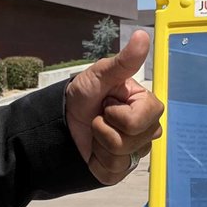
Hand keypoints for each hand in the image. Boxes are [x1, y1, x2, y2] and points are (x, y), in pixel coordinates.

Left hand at [65, 29, 163, 184]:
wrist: (60, 124)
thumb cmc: (83, 96)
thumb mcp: (99, 75)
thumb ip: (123, 61)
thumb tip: (142, 36)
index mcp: (145, 105)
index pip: (145, 118)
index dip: (120, 113)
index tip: (108, 103)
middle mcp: (146, 128)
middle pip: (137, 139)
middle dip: (108, 128)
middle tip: (100, 117)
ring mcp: (136, 150)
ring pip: (123, 155)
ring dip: (101, 141)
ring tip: (96, 131)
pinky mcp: (122, 169)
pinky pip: (114, 170)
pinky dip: (98, 160)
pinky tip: (95, 149)